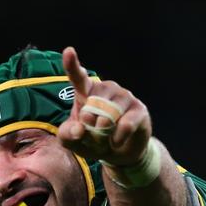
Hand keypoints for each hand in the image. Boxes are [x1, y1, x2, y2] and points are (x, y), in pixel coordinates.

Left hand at [57, 46, 151, 166]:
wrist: (119, 153)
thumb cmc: (92, 142)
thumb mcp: (73, 142)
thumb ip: (67, 135)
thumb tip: (79, 129)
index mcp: (86, 91)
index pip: (78, 77)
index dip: (72, 65)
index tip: (68, 51)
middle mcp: (105, 89)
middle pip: (92, 109)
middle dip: (89, 131)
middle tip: (94, 138)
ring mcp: (124, 96)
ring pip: (109, 117)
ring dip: (104, 136)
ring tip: (106, 140)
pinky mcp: (139, 109)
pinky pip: (126, 125)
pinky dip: (117, 138)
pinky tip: (116, 141)